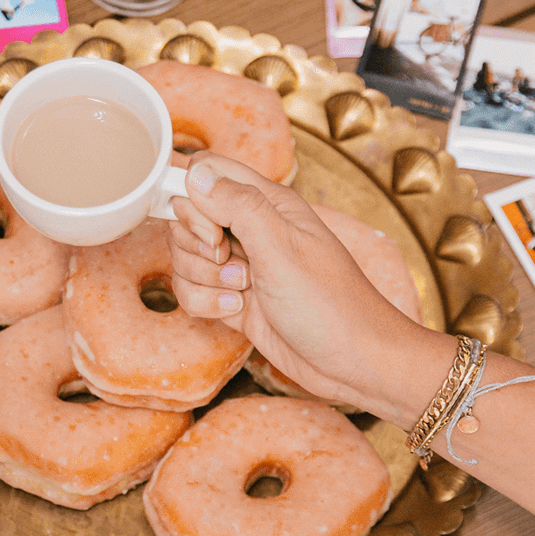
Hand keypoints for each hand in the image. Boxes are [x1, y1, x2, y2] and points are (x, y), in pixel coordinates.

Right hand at [166, 153, 419, 410]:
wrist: (349, 360)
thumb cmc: (329, 302)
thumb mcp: (281, 246)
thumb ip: (238, 205)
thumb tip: (197, 176)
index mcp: (267, 204)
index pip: (207, 175)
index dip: (194, 201)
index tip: (210, 232)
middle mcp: (250, 230)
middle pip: (186, 221)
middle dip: (196, 248)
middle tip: (229, 262)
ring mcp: (240, 265)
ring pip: (185, 260)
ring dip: (203, 281)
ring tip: (243, 292)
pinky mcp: (232, 299)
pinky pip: (192, 292)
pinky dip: (206, 305)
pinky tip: (238, 312)